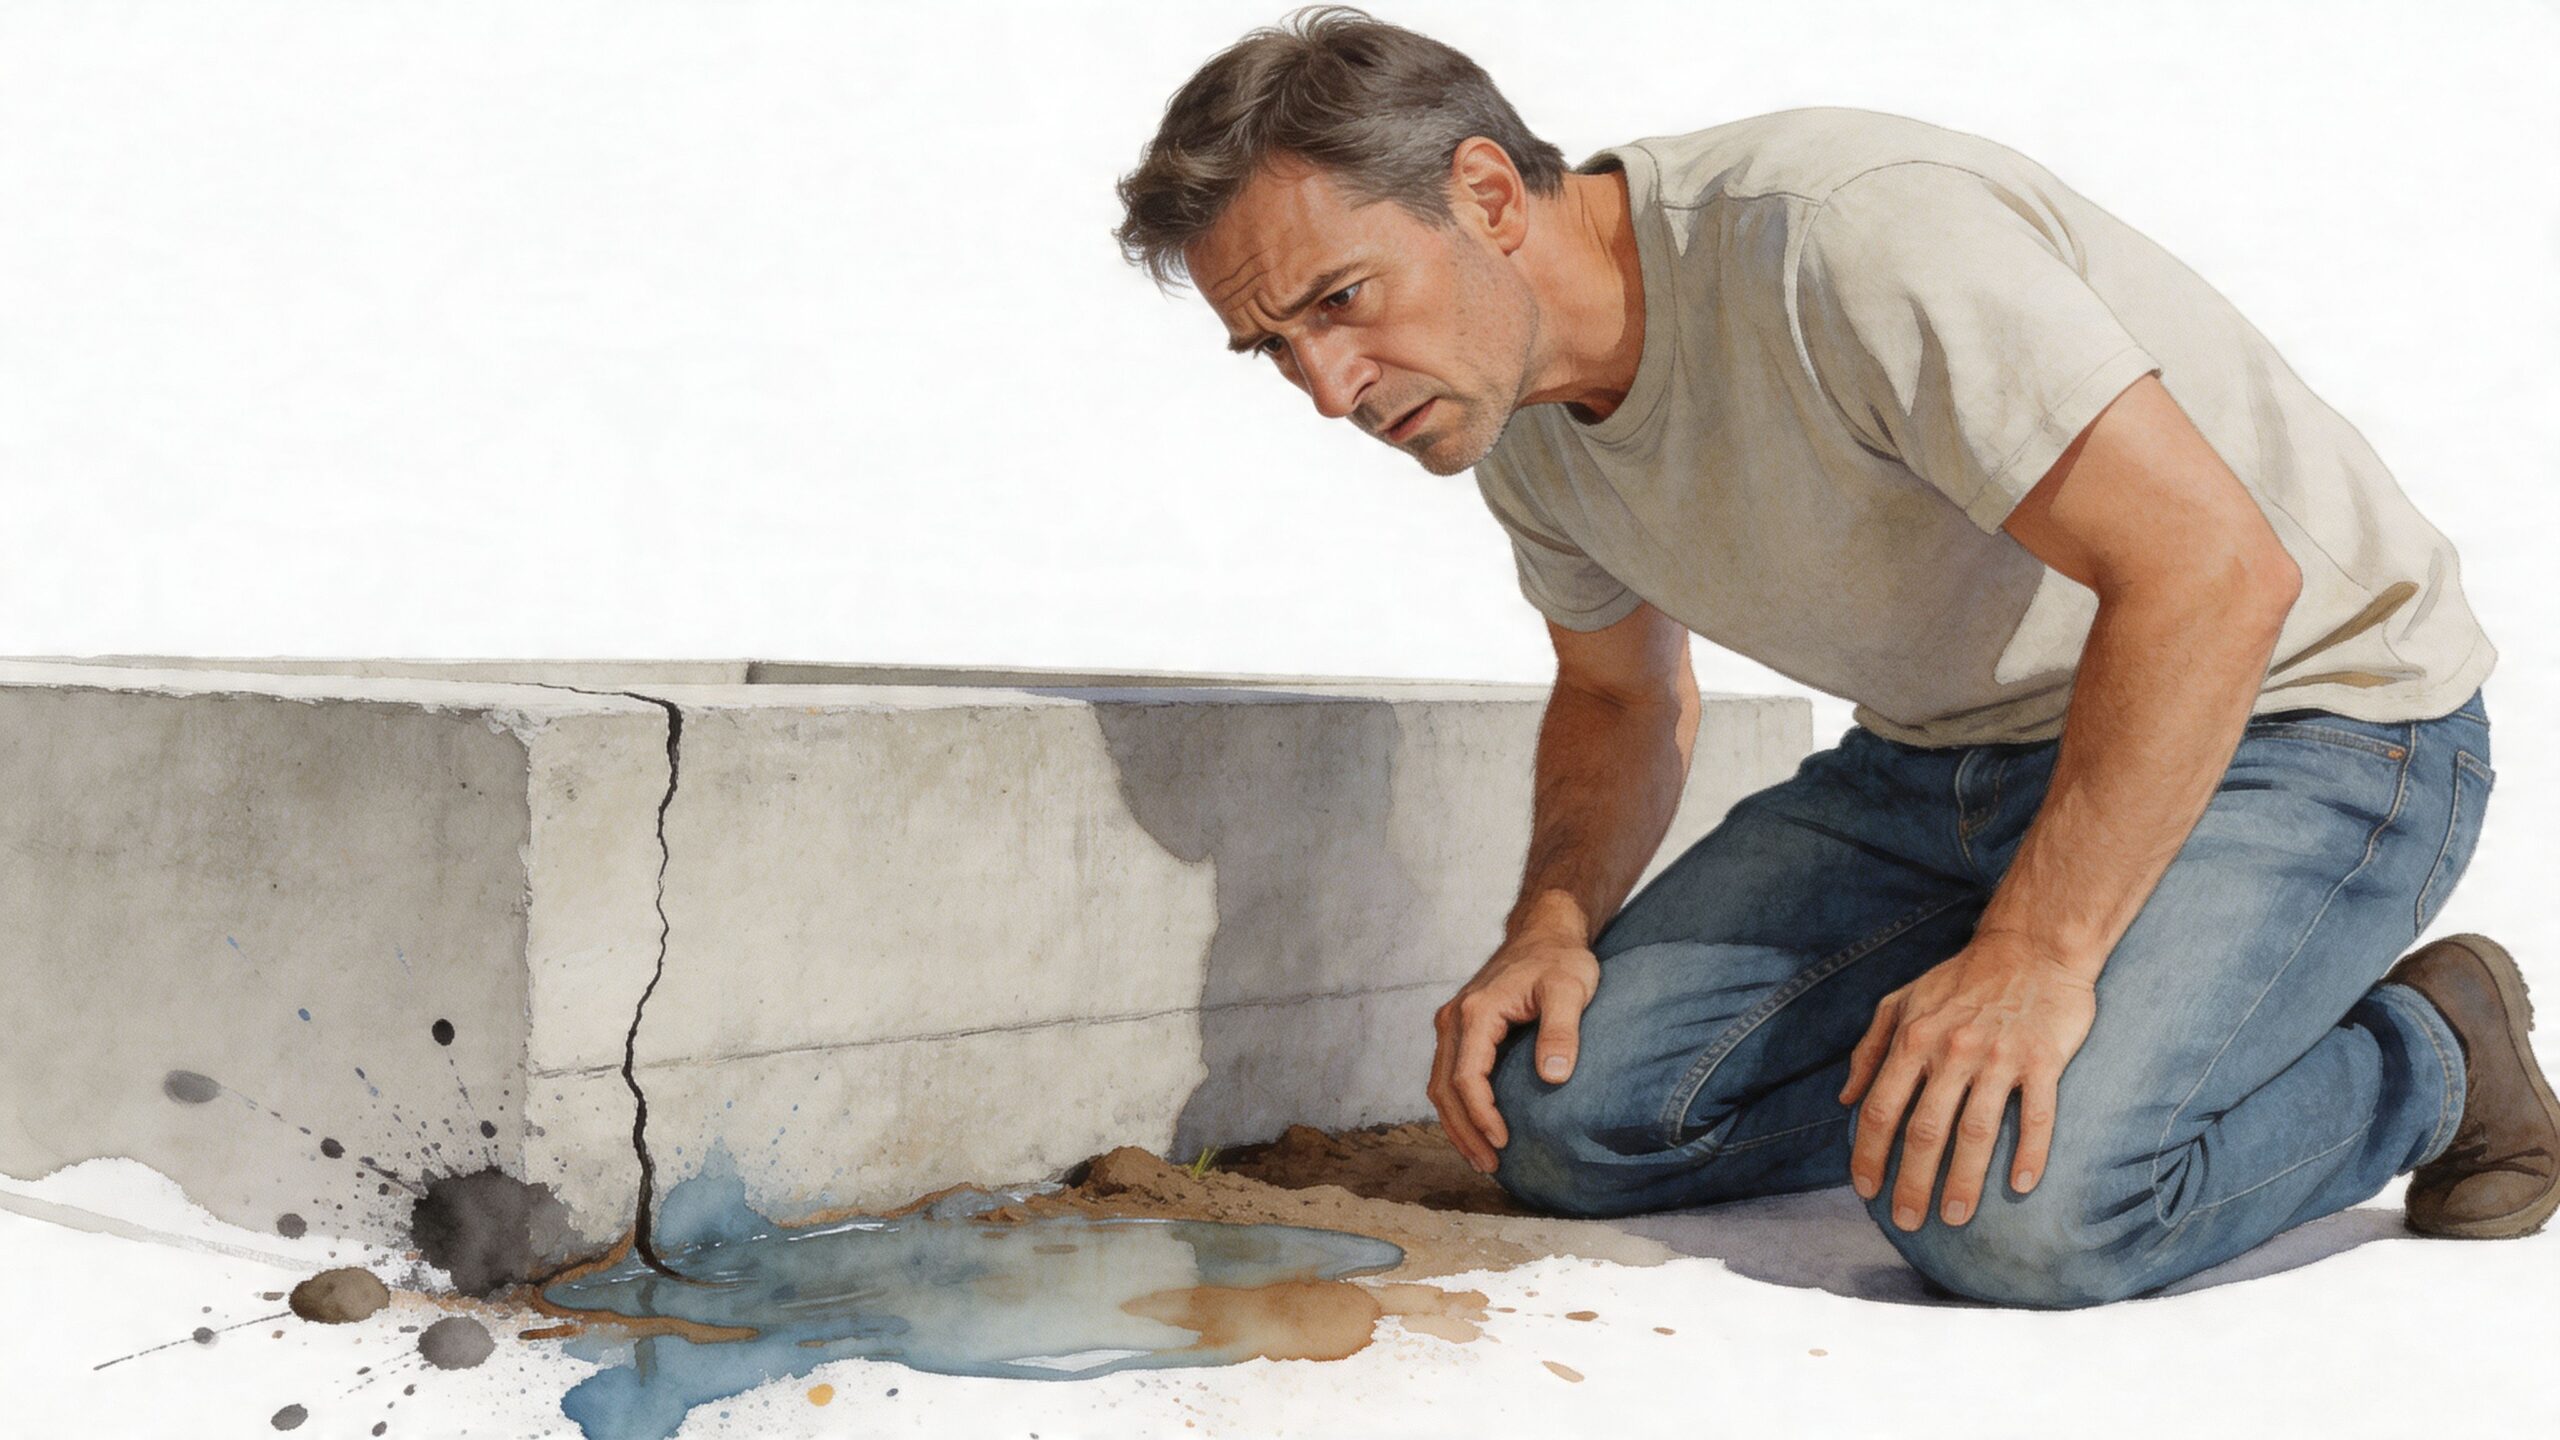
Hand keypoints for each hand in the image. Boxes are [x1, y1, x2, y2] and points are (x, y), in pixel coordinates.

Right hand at [1429, 927, 1599, 1172]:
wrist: (1544, 932)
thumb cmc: (1560, 959)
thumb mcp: (1570, 990)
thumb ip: (1562, 1032)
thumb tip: (1553, 1078)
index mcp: (1476, 1013)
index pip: (1466, 1077)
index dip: (1481, 1115)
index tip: (1503, 1142)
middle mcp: (1454, 1019)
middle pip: (1444, 1088)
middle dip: (1464, 1131)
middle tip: (1489, 1165)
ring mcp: (1452, 1024)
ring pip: (1440, 1085)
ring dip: (1456, 1124)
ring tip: (1481, 1158)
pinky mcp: (1460, 1029)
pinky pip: (1448, 1075)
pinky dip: (1457, 1107)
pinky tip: (1477, 1128)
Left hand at [1838, 933, 2095, 1228]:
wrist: (2032, 946)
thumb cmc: (1962, 979)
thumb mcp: (1902, 1002)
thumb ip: (1869, 1048)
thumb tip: (1845, 1098)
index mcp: (1913, 1039)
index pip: (1881, 1109)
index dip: (1869, 1154)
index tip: (1866, 1192)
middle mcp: (1951, 1051)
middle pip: (1924, 1130)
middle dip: (1912, 1182)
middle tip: (1907, 1221)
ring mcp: (1998, 1056)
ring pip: (1976, 1130)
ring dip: (1963, 1179)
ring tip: (1954, 1216)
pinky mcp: (2042, 1060)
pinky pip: (2035, 1113)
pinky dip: (2029, 1151)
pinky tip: (2021, 1184)